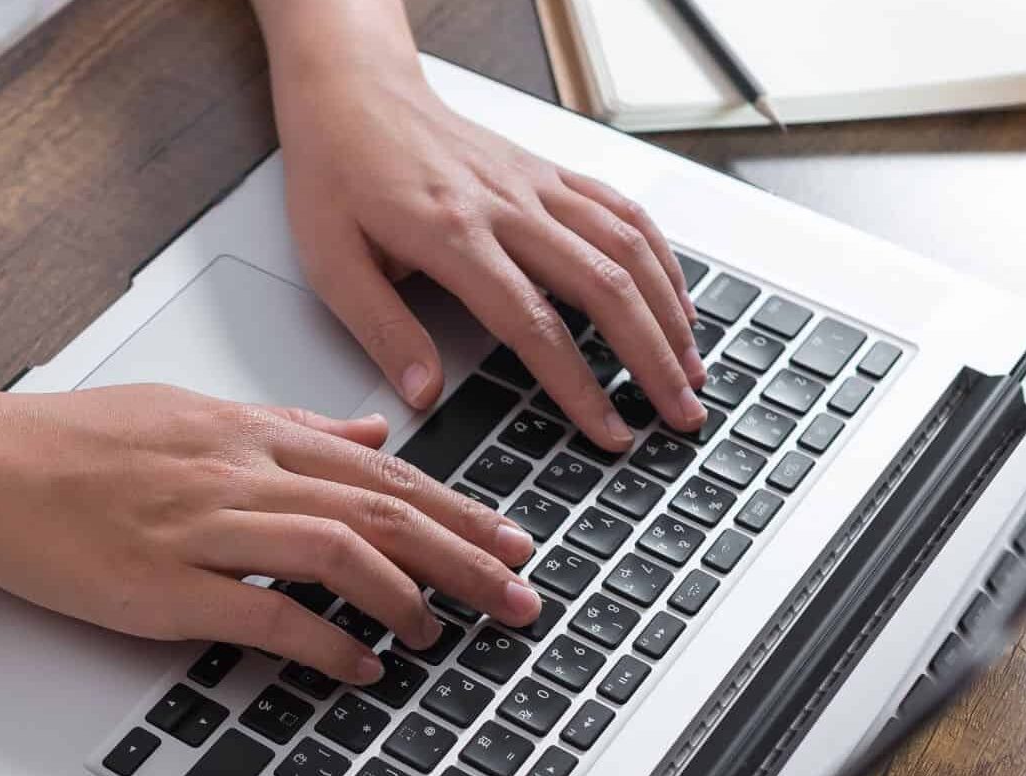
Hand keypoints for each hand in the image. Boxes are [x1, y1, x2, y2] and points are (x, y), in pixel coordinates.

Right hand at [0, 385, 539, 682]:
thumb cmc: (74, 445)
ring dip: (406, 595)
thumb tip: (368, 430)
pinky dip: (324, 641)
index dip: (457, 510)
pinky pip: (264, 612)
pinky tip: (360, 664)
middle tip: (519, 595)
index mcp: (249, 433)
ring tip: (447, 631)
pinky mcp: (164, 585)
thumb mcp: (193, 415)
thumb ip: (289, 426)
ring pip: (336, 551)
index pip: (379, 471)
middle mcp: (239, 473)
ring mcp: (203, 529)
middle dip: (462, 555)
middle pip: (379, 510)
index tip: (511, 541)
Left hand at [271, 46, 706, 450]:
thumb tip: (425, 396)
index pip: (533, 325)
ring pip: (628, 247)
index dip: (579, 385)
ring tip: (692, 369)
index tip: (609, 430)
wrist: (354, 96)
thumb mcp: (333, 265)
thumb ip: (383, 332)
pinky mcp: (548, 172)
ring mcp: (535, 184)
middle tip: (680, 415)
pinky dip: (661, 258)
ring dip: (670, 312)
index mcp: (453, 235)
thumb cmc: (338, 177)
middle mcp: (508, 205)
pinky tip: (677, 300)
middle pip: (604, 287)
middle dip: (651, 359)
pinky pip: (621, 211)